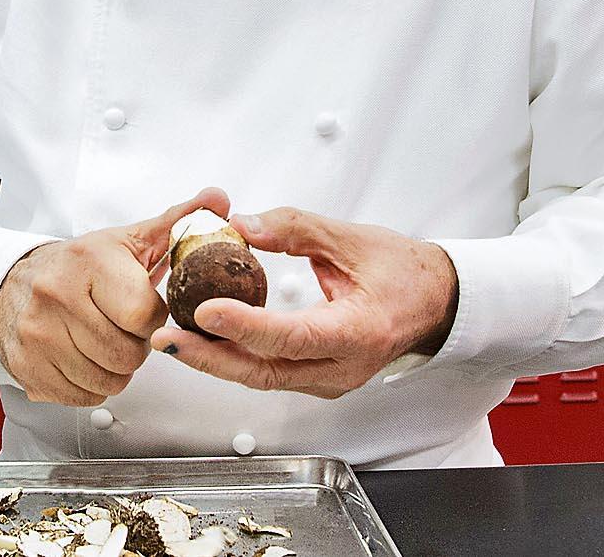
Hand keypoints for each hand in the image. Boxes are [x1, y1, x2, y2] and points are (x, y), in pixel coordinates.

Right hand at [0, 188, 230, 405]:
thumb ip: (179, 221)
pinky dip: (93, 384)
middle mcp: (58, 296)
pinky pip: (83, 396)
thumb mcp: (131, 239)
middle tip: (122, 326)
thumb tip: (218, 199)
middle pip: (127, 354)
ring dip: (116, 368)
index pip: (142, 315)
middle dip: (135, 345)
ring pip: (108, 380)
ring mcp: (38, 334)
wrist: (18, 282)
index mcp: (89, 262)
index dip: (152, 318)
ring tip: (105, 338)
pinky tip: (86, 356)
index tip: (143, 307)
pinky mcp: (28, 367)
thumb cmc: (83, 265)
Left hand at [149, 207, 458, 399]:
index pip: (292, 336)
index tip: (205, 309)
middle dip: (210, 357)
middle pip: (265, 371)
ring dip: (216, 360)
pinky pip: (269, 372)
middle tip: (168, 337)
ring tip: (174, 338)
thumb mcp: (352, 238)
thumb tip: (243, 224)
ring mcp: (329, 379)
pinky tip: (206, 340)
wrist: (435, 303)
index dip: (245, 325)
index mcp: (359, 331)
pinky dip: (234, 357)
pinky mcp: (317, 377)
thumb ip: (295, 228)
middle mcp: (342, 367)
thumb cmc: (403, 272)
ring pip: (262, 377)